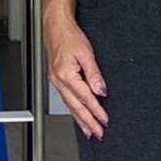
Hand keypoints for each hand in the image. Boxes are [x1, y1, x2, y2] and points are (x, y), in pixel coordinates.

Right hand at [44, 6, 108, 139]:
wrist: (55, 26)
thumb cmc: (69, 36)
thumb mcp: (86, 53)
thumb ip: (94, 74)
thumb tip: (101, 91)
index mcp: (66, 74)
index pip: (85, 98)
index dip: (96, 111)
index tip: (105, 121)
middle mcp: (58, 80)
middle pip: (76, 106)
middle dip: (88, 122)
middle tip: (98, 134)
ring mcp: (56, 81)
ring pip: (70, 105)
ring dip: (80, 120)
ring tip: (89, 131)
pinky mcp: (57, 79)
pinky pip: (66, 99)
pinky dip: (74, 110)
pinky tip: (78, 115)